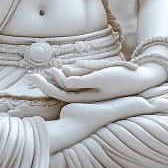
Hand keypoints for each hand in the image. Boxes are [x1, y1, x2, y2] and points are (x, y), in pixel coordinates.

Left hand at [31, 60, 166, 102]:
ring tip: (43, 72)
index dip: (46, 86)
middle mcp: (85, 96)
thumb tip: (65, 81)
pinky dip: (66, 75)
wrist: (136, 80)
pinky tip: (60, 69)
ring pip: (67, 86)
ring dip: (55, 79)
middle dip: (46, 83)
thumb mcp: (101, 78)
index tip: (34, 76)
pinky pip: (75, 82)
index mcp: (85, 97)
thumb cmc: (119, 79)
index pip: (60, 93)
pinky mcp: (92, 86)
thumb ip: (83, 80)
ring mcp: (88, 92)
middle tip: (31, 75)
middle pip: (60, 90)